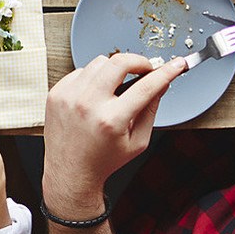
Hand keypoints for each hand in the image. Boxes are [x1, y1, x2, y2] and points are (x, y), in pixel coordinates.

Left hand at [42, 54, 184, 218]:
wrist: (70, 171)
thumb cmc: (104, 160)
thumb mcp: (137, 142)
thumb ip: (150, 110)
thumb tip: (161, 84)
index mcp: (111, 120)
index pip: (146, 87)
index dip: (166, 72)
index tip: (177, 64)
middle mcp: (88, 104)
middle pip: (119, 62)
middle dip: (139, 62)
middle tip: (145, 69)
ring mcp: (69, 96)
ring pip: (99, 62)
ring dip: (114, 69)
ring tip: (117, 87)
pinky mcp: (57, 92)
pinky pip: (81, 71)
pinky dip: (93, 78)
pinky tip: (96, 95)